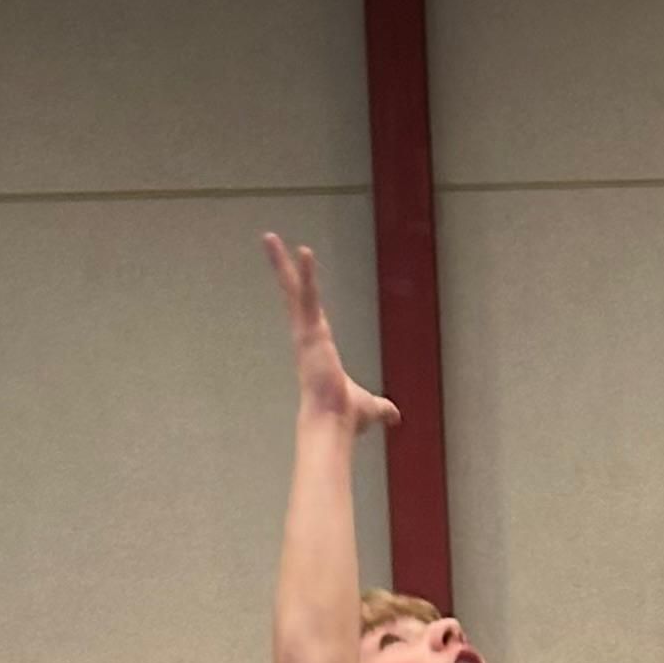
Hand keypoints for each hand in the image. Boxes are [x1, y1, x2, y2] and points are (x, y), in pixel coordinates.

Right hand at [262, 233, 397, 439]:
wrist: (334, 424)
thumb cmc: (346, 418)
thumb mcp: (369, 408)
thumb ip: (381, 408)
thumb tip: (394, 417)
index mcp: (318, 349)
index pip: (308, 312)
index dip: (302, 292)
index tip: (294, 274)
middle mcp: (307, 337)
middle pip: (293, 295)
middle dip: (281, 268)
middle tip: (269, 242)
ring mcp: (305, 333)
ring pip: (294, 290)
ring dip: (282, 263)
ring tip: (269, 238)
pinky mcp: (310, 332)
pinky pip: (307, 297)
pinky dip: (306, 275)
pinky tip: (304, 252)